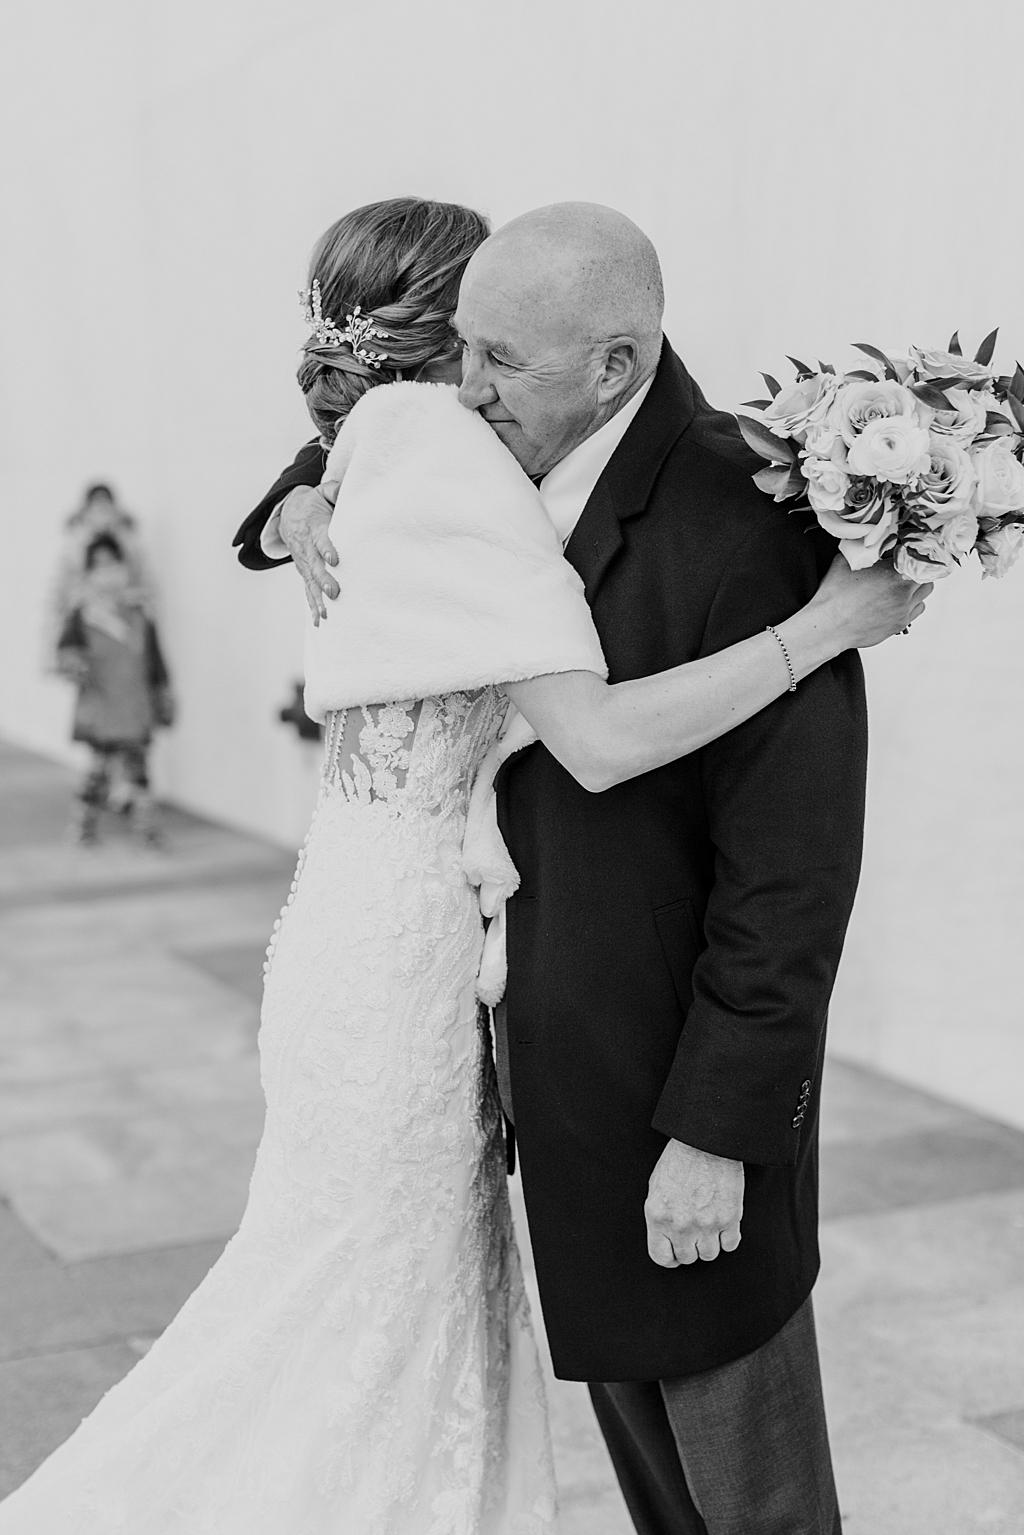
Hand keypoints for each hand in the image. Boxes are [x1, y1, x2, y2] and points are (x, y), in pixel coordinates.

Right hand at [278, 483, 340, 623]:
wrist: (287, 515)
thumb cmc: (312, 504)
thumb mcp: (321, 492)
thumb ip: (334, 491)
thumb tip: (342, 488)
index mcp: (315, 528)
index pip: (321, 538)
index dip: (327, 548)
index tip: (335, 559)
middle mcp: (308, 549)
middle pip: (316, 566)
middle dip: (324, 580)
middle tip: (334, 592)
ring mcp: (305, 563)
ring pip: (312, 582)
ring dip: (319, 599)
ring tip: (327, 613)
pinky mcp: (305, 573)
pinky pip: (308, 591)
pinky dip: (313, 607)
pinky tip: (319, 622)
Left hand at [644, 1139, 743, 1266]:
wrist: (706, 1141)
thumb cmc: (680, 1158)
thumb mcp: (656, 1186)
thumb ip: (660, 1216)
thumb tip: (665, 1236)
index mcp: (657, 1216)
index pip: (660, 1257)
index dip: (670, 1257)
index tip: (676, 1253)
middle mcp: (680, 1225)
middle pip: (688, 1257)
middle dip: (691, 1248)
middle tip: (694, 1233)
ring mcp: (706, 1223)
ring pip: (710, 1255)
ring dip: (710, 1243)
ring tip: (709, 1225)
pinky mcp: (729, 1218)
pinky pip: (730, 1245)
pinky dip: (728, 1238)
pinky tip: (724, 1224)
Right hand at [811, 554, 931, 650]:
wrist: (829, 627)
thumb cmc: (834, 598)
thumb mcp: (845, 561)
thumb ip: (862, 549)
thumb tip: (867, 540)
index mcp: (893, 572)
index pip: (917, 555)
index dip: (913, 550)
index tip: (907, 548)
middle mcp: (903, 591)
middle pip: (926, 573)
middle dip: (916, 567)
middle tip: (905, 565)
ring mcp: (904, 609)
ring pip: (925, 592)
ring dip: (917, 585)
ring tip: (902, 583)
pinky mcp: (900, 624)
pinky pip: (918, 609)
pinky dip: (912, 602)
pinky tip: (898, 600)